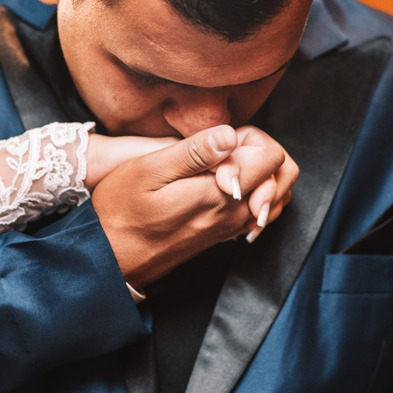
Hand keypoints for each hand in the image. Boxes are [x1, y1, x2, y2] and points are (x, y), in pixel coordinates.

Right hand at [91, 125, 290, 288]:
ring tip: (220, 164)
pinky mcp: (224, 234)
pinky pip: (261, 210)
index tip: (217, 140)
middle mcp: (235, 215)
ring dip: (257, 171)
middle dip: (258, 151)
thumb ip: (194, 153)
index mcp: (220, 196)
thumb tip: (231, 135)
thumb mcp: (149, 170)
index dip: (248, 137)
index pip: (271, 157)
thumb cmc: (122, 210)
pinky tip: (225, 183)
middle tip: (220, 149)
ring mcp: (232, 228)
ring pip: (276, 194)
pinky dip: (254, 191)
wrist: (111, 257)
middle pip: (281, 174)